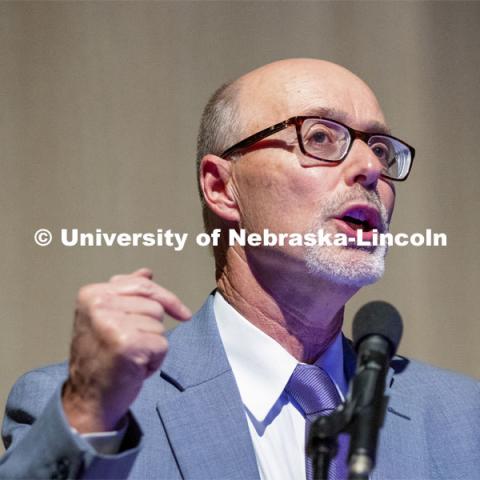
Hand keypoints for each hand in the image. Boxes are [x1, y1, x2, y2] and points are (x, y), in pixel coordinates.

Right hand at [62, 268, 190, 432]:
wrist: (87, 399)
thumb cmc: (101, 358)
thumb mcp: (108, 318)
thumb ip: (127, 293)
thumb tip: (146, 272)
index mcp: (92, 294)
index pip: (143, 284)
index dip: (167, 298)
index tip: (181, 311)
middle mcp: (99, 305)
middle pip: (154, 306)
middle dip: (151, 328)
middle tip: (130, 345)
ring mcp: (111, 324)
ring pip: (160, 325)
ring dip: (152, 345)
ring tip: (130, 357)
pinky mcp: (126, 344)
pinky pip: (162, 344)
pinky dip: (155, 360)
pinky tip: (135, 368)